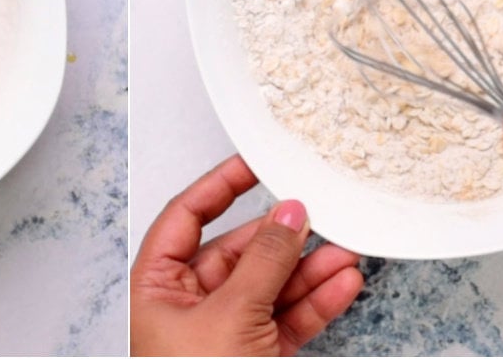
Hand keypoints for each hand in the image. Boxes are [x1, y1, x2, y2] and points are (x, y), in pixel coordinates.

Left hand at [130, 155, 363, 355]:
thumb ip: (262, 263)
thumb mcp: (229, 317)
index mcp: (157, 285)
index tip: (254, 162)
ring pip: (271, 284)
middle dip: (282, 235)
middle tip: (319, 212)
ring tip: (346, 247)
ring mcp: (224, 331)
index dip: (220, 186)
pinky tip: (343, 282)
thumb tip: (287, 216)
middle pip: (239, 251)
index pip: (187, 217)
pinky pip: (288, 318)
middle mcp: (187, 304)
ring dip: (310, 268)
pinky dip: (316, 302)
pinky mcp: (255, 355)